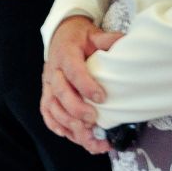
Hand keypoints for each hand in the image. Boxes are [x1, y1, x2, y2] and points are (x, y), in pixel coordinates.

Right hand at [40, 14, 122, 153]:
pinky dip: (56, 126)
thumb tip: (124, 42)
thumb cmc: (81, 38)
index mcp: (66, 54)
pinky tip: (70, 135)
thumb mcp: (94, 34)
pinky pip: (46, 112)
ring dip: (69, 123)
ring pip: (52, 106)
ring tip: (89, 136)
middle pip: (60, 93)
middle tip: (94, 120)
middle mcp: (53, 71)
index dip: (85, 85)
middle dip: (77, 109)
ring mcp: (48, 84)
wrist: (61, 36)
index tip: (102, 98)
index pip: (73, 71)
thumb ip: (107, 40)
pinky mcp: (47, 94)